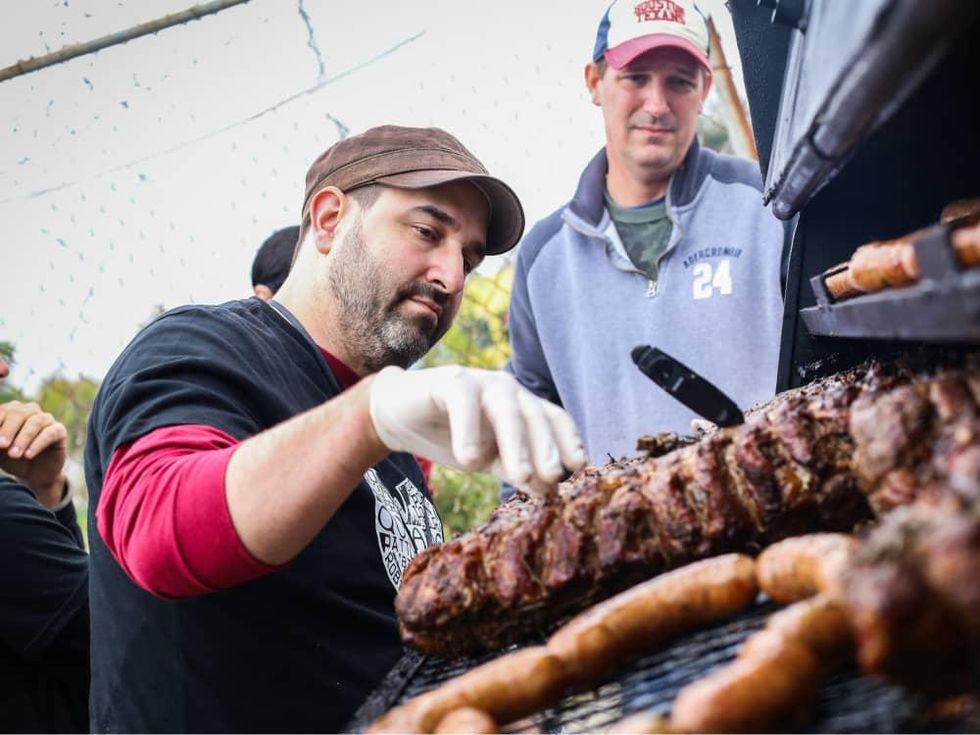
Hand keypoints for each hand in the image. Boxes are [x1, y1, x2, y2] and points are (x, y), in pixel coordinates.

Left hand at [0, 400, 67, 507]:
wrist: (33, 473)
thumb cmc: (11, 457)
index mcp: (11, 411)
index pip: (3, 411)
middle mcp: (29, 411)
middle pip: (19, 413)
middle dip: (8, 430)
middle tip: (1, 445)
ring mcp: (46, 420)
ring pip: (36, 422)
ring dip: (24, 438)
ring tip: (14, 454)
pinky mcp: (59, 431)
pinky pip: (51, 433)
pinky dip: (38, 443)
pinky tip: (28, 455)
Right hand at [368, 366, 585, 496]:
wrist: (399, 416)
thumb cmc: (450, 436)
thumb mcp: (489, 459)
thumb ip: (517, 471)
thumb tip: (550, 493)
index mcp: (522, 406)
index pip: (554, 419)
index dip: (568, 441)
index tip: (578, 469)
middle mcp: (508, 390)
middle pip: (535, 416)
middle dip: (546, 447)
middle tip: (551, 478)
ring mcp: (480, 382)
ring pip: (506, 410)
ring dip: (516, 443)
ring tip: (521, 475)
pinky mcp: (449, 381)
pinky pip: (464, 403)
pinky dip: (469, 431)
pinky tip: (469, 460)